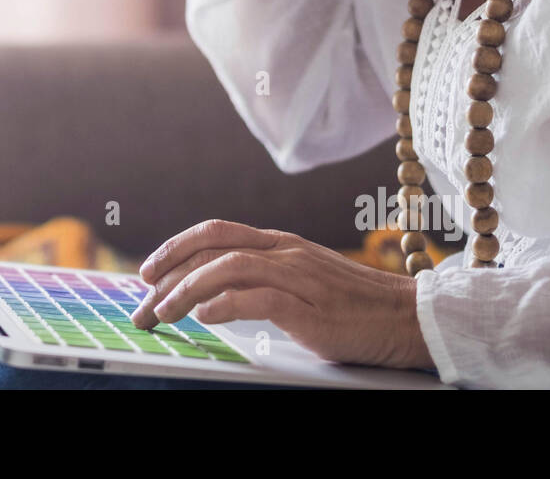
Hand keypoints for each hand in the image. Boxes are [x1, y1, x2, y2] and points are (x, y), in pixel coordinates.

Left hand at [130, 219, 433, 369]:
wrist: (408, 318)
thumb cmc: (354, 305)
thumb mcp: (302, 279)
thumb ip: (264, 277)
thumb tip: (213, 293)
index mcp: (279, 242)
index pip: (215, 232)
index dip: (174, 248)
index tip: (147, 272)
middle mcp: (284, 251)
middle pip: (211, 247)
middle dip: (168, 275)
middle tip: (142, 305)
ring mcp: (298, 276)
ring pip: (227, 268)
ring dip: (186, 291)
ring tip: (164, 313)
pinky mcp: (310, 308)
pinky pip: (258, 298)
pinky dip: (224, 304)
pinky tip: (204, 317)